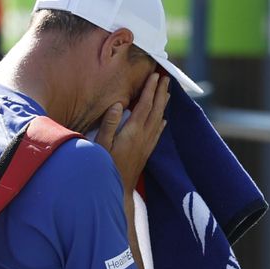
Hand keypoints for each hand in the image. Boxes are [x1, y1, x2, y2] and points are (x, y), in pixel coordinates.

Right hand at [94, 73, 169, 192]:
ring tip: (168, 93)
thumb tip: (119, 105)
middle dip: (160, 93)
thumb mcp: (101, 144)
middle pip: (155, 110)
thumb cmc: (106, 167)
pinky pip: (157, 134)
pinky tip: (163, 120)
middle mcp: (143, 137)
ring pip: (158, 120)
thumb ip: (109, 124)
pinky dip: (161, 124)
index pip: (144, 105)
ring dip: (163, 105)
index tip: (155, 76)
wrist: (119, 191)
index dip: (150, 90)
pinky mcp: (146, 153)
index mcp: (133, 132)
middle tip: (166, 78)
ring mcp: (146, 145)